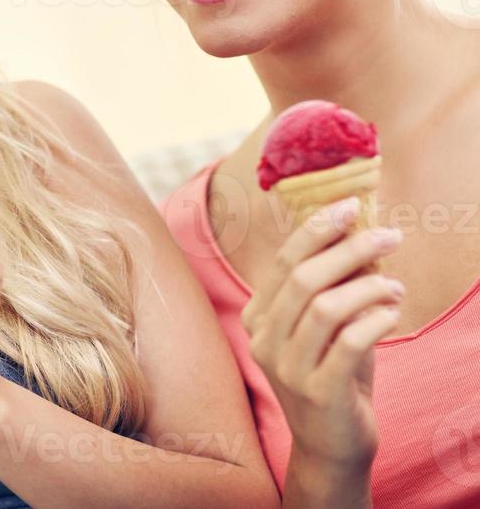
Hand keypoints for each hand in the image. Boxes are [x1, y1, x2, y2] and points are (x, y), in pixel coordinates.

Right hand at [242, 196, 402, 475]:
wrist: (331, 446)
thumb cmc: (332, 376)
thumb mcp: (325, 329)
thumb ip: (333, 289)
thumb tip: (360, 237)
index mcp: (258, 317)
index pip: (283, 261)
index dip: (317, 229)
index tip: (351, 206)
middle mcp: (263, 339)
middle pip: (304, 278)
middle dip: (350, 249)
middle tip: (389, 236)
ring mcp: (287, 368)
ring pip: (326, 307)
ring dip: (369, 286)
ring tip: (396, 286)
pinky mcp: (318, 392)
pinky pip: (350, 343)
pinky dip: (375, 320)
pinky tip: (392, 314)